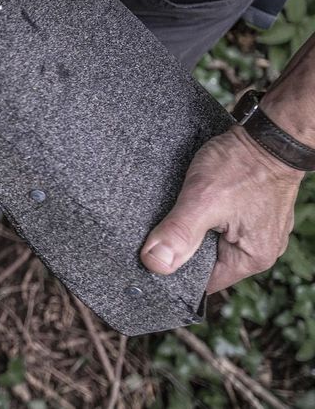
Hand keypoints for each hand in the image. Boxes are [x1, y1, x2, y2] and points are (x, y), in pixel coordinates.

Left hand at [140, 126, 302, 292]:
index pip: (203, 283)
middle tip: (153, 233)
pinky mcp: (250, 210)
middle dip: (180, 250)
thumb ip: (179, 233)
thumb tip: (154, 264)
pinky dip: (201, 214)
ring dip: (190, 229)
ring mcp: (256, 229)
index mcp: (251, 258)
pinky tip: (187, 201)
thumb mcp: (203, 199)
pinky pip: (219, 222)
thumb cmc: (243, 165)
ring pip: (211, 240)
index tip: (147, 261)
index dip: (173, 276)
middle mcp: (258, 249)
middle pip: (206, 262)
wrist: (270, 132)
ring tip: (172, 213)